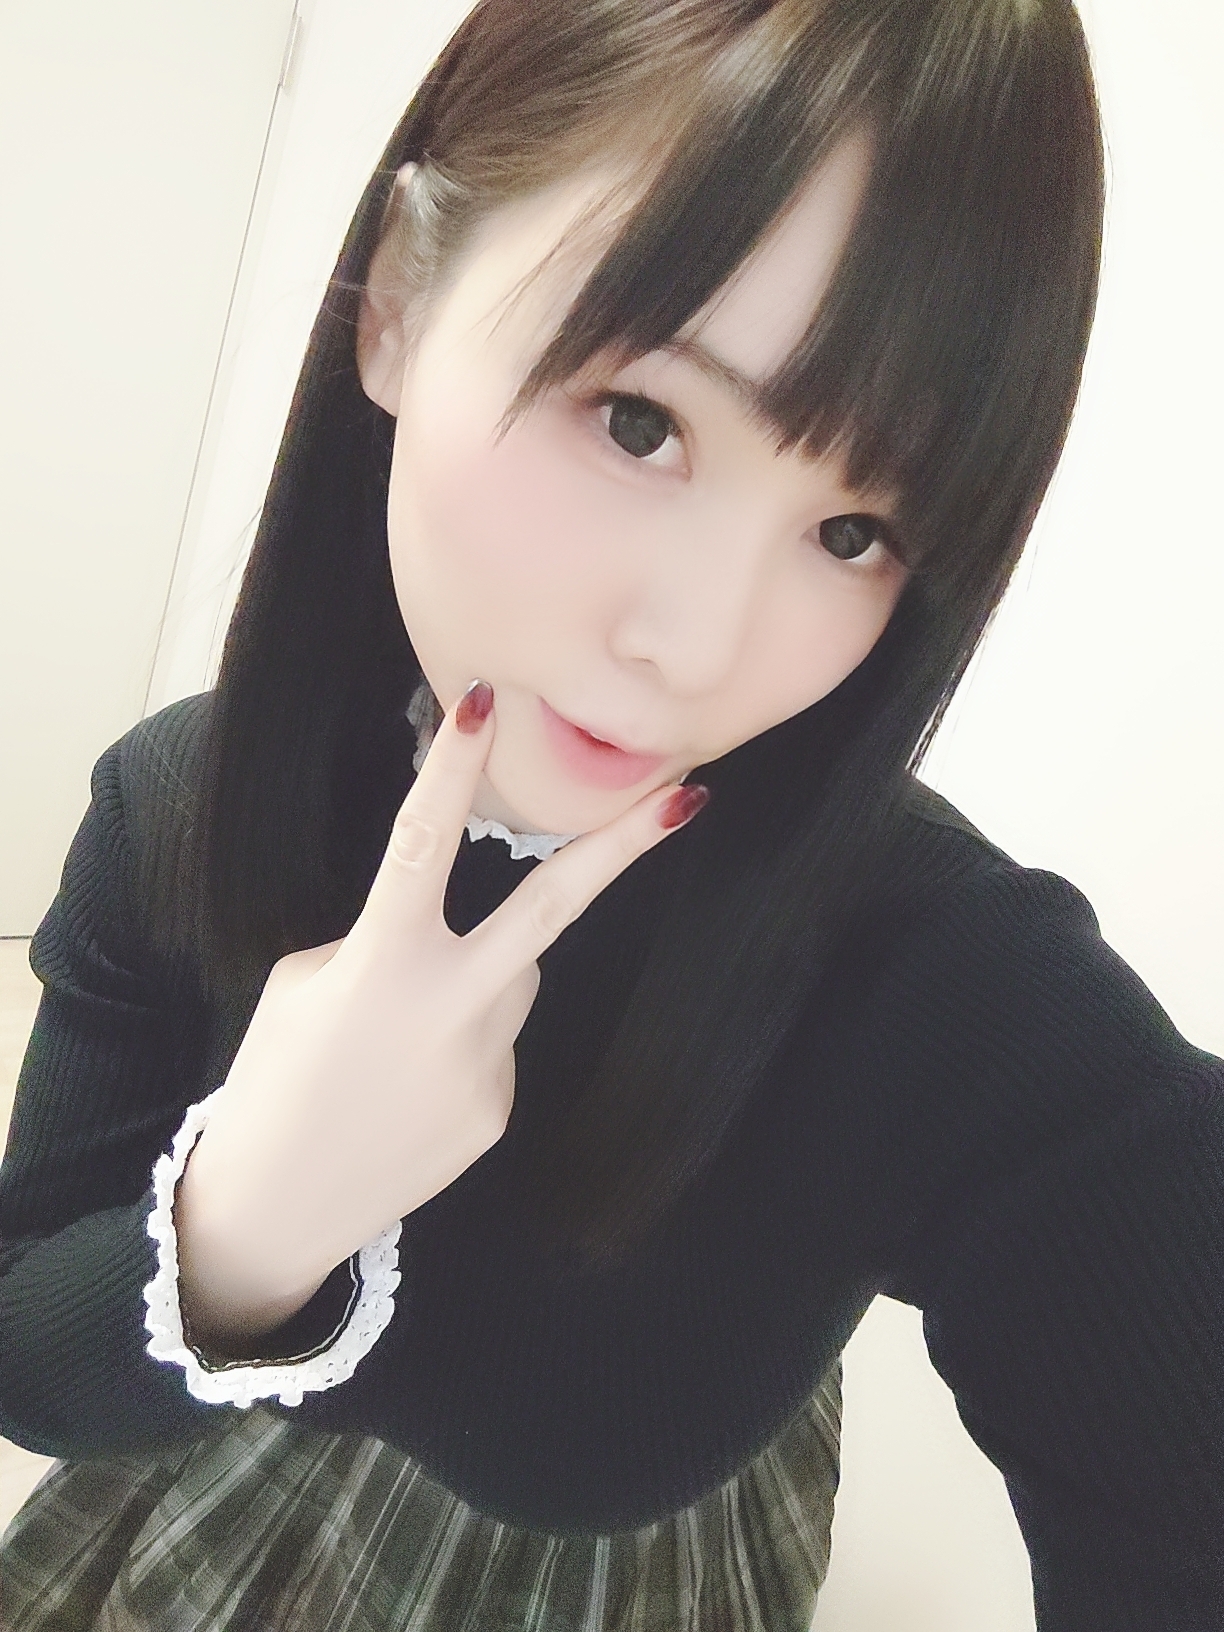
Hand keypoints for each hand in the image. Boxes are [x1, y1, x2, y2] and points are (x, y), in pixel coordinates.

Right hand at [180, 680, 708, 1296]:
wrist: (278, 1206)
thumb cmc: (274, 1079)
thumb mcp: (303, 986)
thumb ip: (382, 945)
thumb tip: (441, 940)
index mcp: (382, 962)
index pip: (422, 843)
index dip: (453, 769)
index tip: (484, 704)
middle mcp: (450, 1006)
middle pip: (552, 908)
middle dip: (621, 849)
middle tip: (688, 798)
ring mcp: (487, 1062)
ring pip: (512, 980)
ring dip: (475, 978)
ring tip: (397, 1038)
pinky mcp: (501, 1107)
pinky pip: (497, 1043)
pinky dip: (461, 1045)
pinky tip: (410, 1087)